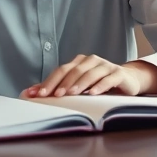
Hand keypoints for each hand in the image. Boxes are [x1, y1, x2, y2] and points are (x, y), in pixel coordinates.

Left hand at [19, 55, 156, 97]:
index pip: (61, 70)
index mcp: (79, 62)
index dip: (50, 82)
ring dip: (80, 84)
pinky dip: (100, 85)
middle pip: (74, 71)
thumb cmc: (98, 83)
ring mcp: (105, 65)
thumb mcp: (78, 85)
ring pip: (90, 73)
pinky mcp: (118, 73)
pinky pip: (108, 78)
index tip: (39, 94)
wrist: (127, 80)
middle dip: (63, 84)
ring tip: (71, 94)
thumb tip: (29, 93)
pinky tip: (93, 93)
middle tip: (54, 96)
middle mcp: (91, 61)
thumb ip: (55, 88)